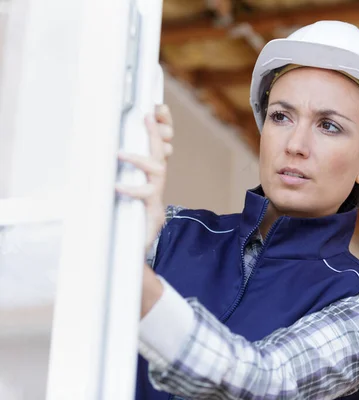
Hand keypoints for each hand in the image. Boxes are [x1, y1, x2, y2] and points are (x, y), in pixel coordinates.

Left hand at [115, 104, 173, 252]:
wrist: (137, 243)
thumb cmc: (129, 214)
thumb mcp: (122, 187)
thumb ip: (115, 170)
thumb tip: (94, 151)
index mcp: (150, 170)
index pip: (160, 141)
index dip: (160, 124)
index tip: (153, 109)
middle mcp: (156, 179)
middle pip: (161, 149)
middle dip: (156, 131)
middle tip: (148, 115)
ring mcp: (156, 193)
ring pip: (157, 168)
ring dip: (141, 159)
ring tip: (121, 154)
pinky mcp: (153, 210)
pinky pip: (145, 195)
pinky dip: (132, 189)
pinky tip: (118, 186)